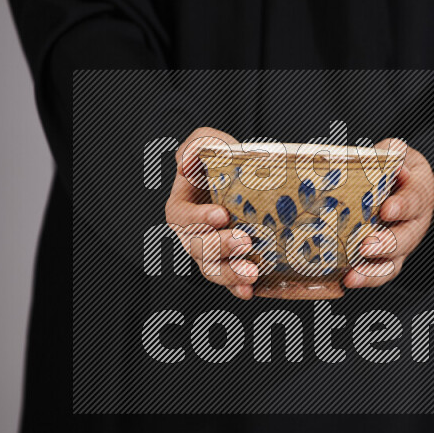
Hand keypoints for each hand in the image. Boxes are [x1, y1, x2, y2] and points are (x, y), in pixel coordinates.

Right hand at [165, 127, 257, 299]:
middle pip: (198, 248)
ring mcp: (211, 253)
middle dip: (220, 247)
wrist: (247, 180)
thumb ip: (197, 144)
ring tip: (251, 272)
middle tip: (244, 241)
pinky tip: (251, 290)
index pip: (183, 217)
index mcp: (182, 208)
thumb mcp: (209, 142)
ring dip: (230, 273)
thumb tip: (184, 161)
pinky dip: (239, 288)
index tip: (222, 214)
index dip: (200, 218)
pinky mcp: (231, 264)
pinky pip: (230, 282)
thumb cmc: (223, 160)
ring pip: (212, 269)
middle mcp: (192, 235)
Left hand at [343, 139, 433, 289]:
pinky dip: (363, 278)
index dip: (401, 206)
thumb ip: (391, 152)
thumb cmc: (396, 168)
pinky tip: (345, 280)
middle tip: (366, 246)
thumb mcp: (396, 152)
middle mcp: (414, 223)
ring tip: (353, 275)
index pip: (414, 200)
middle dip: (386, 244)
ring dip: (372, 271)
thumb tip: (388, 154)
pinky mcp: (386, 258)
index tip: (387, 209)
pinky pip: (378, 273)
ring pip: (393, 263)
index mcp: (419, 193)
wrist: (402, 183)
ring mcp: (401, 244)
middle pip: (406, 239)